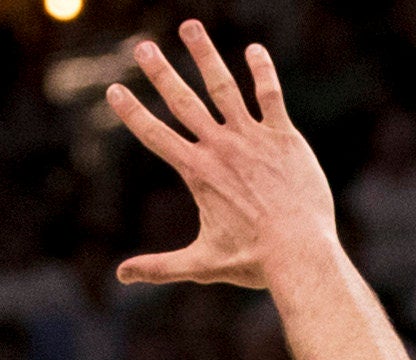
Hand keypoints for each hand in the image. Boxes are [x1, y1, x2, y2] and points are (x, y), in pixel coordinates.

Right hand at [108, 24, 332, 290]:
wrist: (301, 254)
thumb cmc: (252, 262)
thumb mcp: (201, 265)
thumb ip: (160, 266)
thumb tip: (121, 277)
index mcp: (198, 172)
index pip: (156, 136)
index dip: (133, 113)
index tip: (114, 90)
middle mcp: (221, 147)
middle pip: (183, 102)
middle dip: (160, 72)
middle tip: (142, 47)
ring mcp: (252, 138)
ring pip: (223, 87)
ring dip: (204, 55)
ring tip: (190, 27)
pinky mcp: (283, 137)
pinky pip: (270, 96)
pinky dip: (262, 71)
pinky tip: (254, 49)